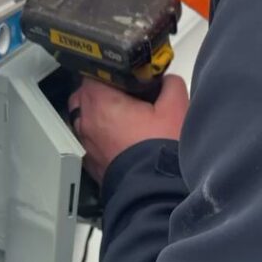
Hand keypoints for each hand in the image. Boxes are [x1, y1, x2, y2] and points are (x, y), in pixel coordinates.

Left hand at [68, 75, 188, 182]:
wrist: (154, 191)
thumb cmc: (159, 151)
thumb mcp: (175, 107)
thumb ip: (170, 84)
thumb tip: (167, 81)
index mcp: (100, 101)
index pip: (94, 71)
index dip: (111, 71)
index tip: (126, 76)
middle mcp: (87, 121)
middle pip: (85, 95)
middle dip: (102, 93)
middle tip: (125, 96)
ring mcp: (86, 144)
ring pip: (86, 120)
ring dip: (99, 116)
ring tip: (123, 119)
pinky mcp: (91, 162)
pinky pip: (91, 141)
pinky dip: (101, 137)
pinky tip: (121, 140)